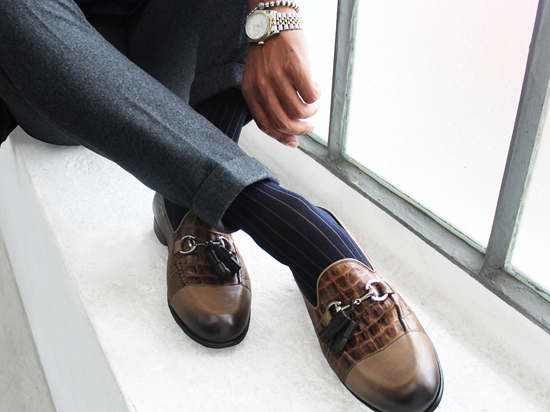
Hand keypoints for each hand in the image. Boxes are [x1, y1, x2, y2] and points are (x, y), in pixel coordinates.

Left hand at [242, 29, 321, 147]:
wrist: (273, 22)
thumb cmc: (268, 52)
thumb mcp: (258, 78)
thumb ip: (267, 100)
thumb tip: (288, 130)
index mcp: (251, 92)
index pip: (266, 125)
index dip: (282, 138)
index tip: (294, 142)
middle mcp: (262, 87)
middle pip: (284, 122)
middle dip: (300, 129)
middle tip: (309, 126)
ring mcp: (278, 78)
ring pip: (299, 112)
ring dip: (311, 112)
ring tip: (314, 104)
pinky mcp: (295, 68)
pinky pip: (310, 96)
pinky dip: (317, 97)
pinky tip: (316, 88)